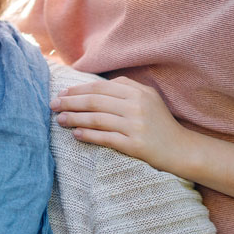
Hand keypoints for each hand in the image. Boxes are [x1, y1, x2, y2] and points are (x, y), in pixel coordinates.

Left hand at [50, 77, 185, 169]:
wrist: (180, 149)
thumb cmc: (160, 123)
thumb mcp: (148, 98)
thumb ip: (125, 87)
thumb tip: (93, 85)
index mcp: (137, 92)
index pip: (100, 87)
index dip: (78, 89)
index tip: (62, 92)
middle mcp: (136, 106)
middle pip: (95, 101)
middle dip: (70, 102)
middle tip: (53, 105)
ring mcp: (135, 125)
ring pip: (97, 119)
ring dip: (74, 119)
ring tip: (59, 120)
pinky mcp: (135, 145)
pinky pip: (105, 138)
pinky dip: (88, 136)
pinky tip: (75, 134)